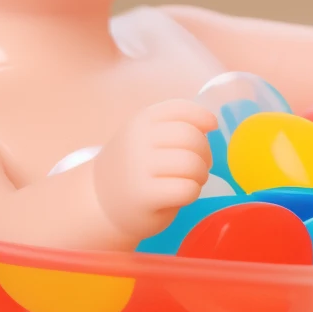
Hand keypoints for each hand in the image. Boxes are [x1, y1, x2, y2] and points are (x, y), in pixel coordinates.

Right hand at [91, 99, 216, 240]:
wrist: (100, 202)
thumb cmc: (132, 168)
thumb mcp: (144, 138)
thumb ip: (172, 128)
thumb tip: (210, 124)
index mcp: (141, 121)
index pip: (180, 109)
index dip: (203, 116)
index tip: (212, 126)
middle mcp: (138, 140)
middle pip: (191, 138)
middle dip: (206, 153)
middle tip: (201, 165)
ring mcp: (139, 168)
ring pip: (192, 164)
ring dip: (201, 174)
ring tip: (193, 180)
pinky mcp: (144, 196)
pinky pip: (187, 189)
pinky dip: (193, 192)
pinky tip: (183, 194)